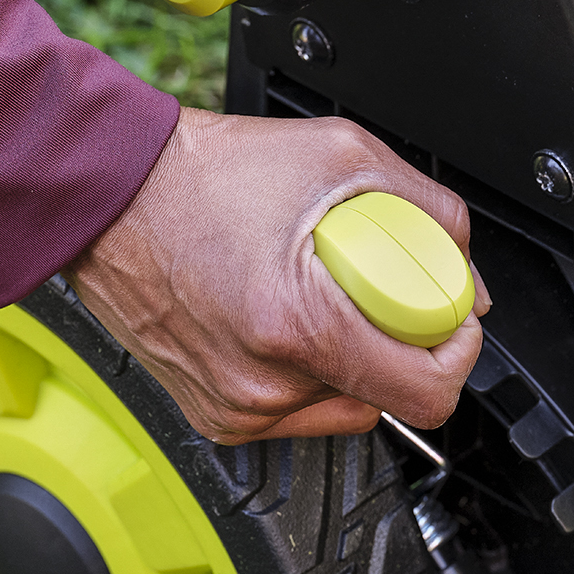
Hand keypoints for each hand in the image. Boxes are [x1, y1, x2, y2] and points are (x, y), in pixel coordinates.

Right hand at [68, 107, 488, 443]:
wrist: (109, 194)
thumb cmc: (203, 174)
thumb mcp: (340, 157)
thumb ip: (427, 214)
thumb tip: (464, 273)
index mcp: (298, 327)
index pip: (426, 392)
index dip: (455, 351)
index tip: (447, 317)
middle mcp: (264, 385)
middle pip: (389, 394)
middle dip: (397, 340)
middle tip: (368, 285)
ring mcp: (237, 408)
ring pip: (345, 403)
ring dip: (351, 357)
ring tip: (312, 293)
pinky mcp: (216, 416)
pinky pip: (298, 409)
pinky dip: (307, 369)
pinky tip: (279, 317)